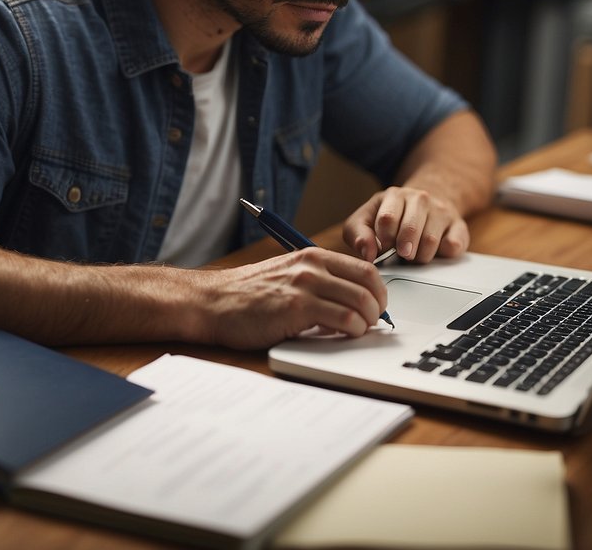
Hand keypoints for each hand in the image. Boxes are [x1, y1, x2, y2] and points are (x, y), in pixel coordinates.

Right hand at [192, 247, 386, 348]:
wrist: (213, 302)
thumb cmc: (247, 294)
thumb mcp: (288, 275)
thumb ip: (318, 282)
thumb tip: (351, 301)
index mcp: (313, 256)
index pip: (365, 268)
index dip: (378, 291)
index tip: (376, 307)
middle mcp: (312, 266)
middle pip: (369, 285)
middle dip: (377, 308)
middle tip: (372, 323)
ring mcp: (305, 286)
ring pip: (361, 303)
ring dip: (367, 322)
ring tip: (358, 331)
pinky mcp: (297, 309)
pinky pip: (343, 319)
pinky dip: (352, 331)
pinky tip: (342, 335)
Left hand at [342, 186, 468, 264]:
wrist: (426, 205)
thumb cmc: (391, 218)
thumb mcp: (365, 221)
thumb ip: (358, 235)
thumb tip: (367, 253)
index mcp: (394, 195)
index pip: (387, 219)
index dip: (384, 240)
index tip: (384, 247)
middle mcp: (420, 198)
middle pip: (410, 230)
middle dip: (403, 250)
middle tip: (403, 255)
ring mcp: (441, 210)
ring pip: (430, 241)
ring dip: (420, 256)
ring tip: (416, 253)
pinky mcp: (459, 225)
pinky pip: (454, 245)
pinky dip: (443, 254)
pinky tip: (437, 250)